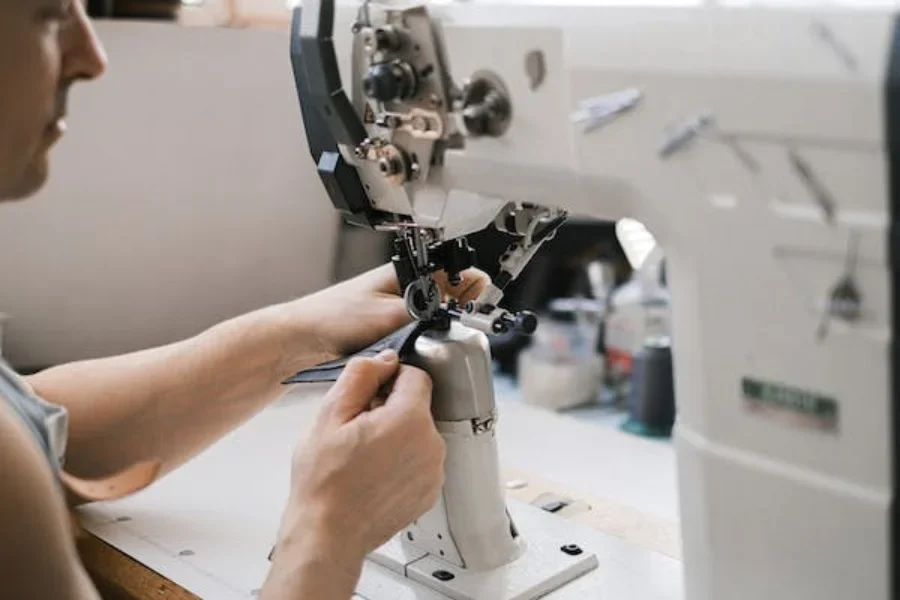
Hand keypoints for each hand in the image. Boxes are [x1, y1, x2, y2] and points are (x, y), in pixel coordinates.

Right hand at [264, 351, 443, 597]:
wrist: (328, 535)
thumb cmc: (324, 483)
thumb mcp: (330, 415)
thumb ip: (361, 376)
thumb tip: (384, 359)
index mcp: (410, 419)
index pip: (415, 375)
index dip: (388, 379)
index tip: (368, 396)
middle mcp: (432, 444)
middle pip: (417, 406)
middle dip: (390, 409)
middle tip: (357, 430)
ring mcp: (434, 471)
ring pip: (419, 433)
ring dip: (397, 436)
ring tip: (363, 456)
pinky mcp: (430, 491)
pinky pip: (420, 460)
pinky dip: (402, 461)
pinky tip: (374, 474)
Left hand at [290, 264, 488, 362]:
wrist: (300, 339)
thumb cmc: (334, 316)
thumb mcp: (391, 315)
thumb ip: (430, 311)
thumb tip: (462, 308)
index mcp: (409, 272)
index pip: (459, 274)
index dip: (472, 292)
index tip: (474, 310)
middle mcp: (406, 287)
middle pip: (451, 299)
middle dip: (452, 317)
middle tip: (445, 331)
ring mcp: (398, 308)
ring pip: (435, 320)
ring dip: (433, 333)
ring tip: (421, 341)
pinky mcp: (390, 328)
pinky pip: (417, 334)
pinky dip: (418, 344)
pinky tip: (408, 351)